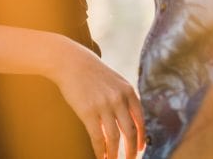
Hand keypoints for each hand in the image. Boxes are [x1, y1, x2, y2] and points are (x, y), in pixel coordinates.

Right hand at [52, 40, 146, 158]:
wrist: (71, 62)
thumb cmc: (93, 73)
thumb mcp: (116, 81)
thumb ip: (125, 98)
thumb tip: (132, 120)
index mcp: (128, 91)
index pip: (140, 120)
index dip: (141, 138)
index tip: (140, 149)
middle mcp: (119, 99)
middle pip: (130, 132)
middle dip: (131, 151)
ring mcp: (104, 105)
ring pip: (114, 138)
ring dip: (114, 154)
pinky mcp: (88, 111)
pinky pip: (97, 137)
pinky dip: (100, 151)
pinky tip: (100, 157)